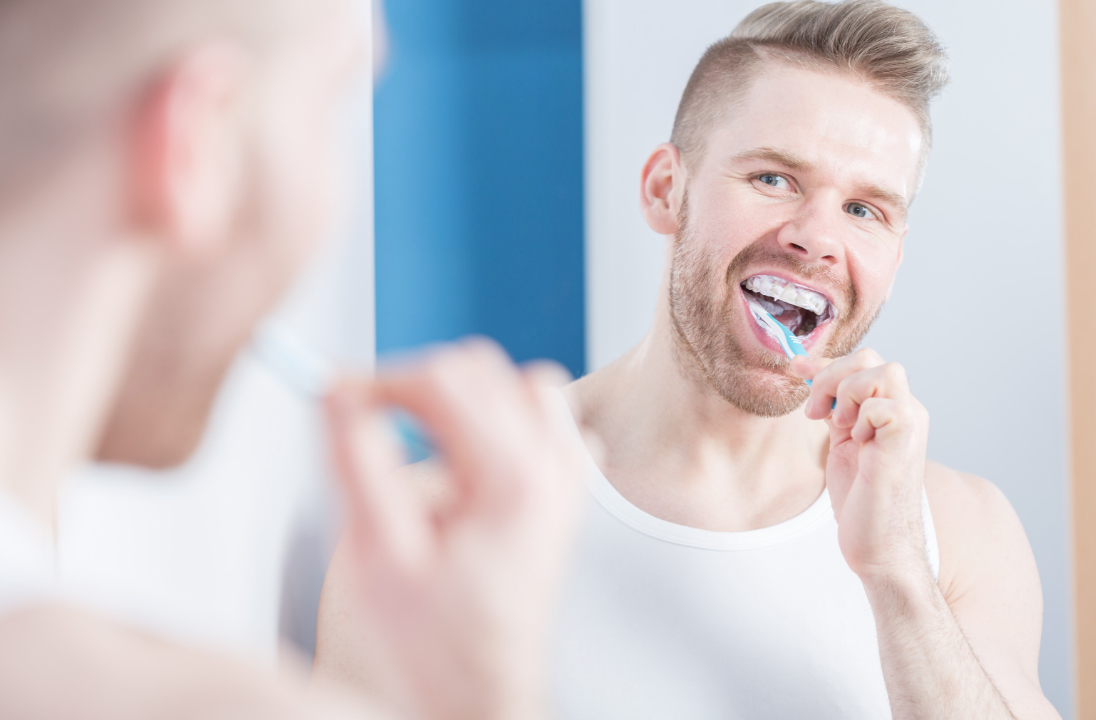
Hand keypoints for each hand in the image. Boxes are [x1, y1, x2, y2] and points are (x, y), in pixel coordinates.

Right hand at [323, 339, 582, 719]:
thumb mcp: (374, 554)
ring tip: (419, 431)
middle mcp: (552, 472)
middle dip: (416, 382)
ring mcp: (564, 484)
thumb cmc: (428, 653)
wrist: (470, 703)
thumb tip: (337, 391)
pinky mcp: (560, 498)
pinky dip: (507, 418)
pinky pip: (549, 425)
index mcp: (512, 480)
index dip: (378, 379)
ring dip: (467, 393)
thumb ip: (356, 459)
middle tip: (365, 415)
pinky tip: (471, 451)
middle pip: (484, 370)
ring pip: (523, 386)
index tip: (336, 397)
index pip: (443, 378)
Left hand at [792, 349, 930, 586]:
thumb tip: (802, 366)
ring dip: (848, 395)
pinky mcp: (906, 442)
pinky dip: (862, 418)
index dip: (826, 362)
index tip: (795, 370)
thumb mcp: (839, 438)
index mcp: (892, 408)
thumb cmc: (863, 499)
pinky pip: (885, 406)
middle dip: (832, 376)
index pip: (863, 361)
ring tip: (838, 427)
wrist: (880, 545)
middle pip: (873, 358)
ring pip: (884, 372)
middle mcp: (907, 410)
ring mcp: (911, 424)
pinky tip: (857, 443)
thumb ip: (829, 402)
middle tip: (816, 412)